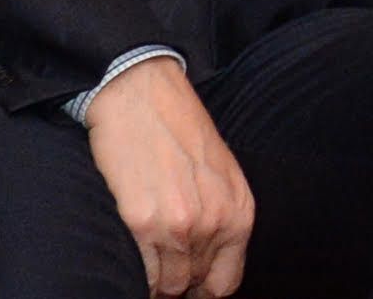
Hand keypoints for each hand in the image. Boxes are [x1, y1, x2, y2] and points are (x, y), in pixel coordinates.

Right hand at [84, 57, 251, 295]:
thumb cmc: (179, 130)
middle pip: (193, 285)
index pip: (226, 281)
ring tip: (146, 258)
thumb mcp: (220, 173)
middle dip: (177, 282)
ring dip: (155, 280)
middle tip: (162, 265)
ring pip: (166, 287)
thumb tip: (206, 262)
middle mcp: (215, 222)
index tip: (187, 283)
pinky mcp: (142, 221)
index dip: (203, 289)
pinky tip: (133, 250)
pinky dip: (136, 272)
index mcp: (239, 211)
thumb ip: (220, 217)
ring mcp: (179, 225)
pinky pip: (142, 273)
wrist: (142, 94)